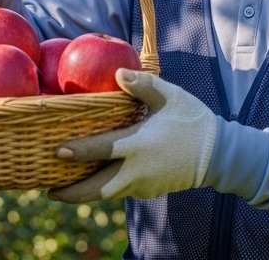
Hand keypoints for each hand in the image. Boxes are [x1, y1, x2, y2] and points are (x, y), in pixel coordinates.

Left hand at [48, 69, 218, 202]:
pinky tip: (95, 181)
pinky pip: (121, 191)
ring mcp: (143, 184)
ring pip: (107, 194)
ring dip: (86, 194)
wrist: (218, 154)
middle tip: (50, 191)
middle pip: (97, 189)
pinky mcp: (149, 191)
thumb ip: (142, 85)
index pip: (101, 150)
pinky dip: (104, 189)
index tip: (57, 151)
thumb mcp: (169, 96)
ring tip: (65, 189)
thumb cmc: (192, 120)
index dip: (78, 152)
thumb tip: (117, 73)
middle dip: (72, 194)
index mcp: (139, 144)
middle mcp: (138, 170)